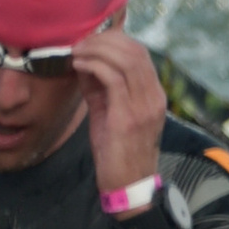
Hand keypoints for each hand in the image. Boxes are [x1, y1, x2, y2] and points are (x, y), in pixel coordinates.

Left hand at [72, 24, 178, 228]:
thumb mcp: (110, 114)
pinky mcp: (128, 117)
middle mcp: (153, 96)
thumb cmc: (117, 153)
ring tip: (76, 51)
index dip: (113, 40)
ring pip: (125, 59)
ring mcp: (143, 106)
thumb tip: (84, 62)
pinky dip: (94, 65)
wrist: (128, 188)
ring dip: (96, 49)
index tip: (88, 40)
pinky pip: (113, 78)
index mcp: (152, 94)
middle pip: (134, 50)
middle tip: (79, 42)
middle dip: (103, 40)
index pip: (139, 52)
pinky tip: (79, 65)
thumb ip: (101, 88)